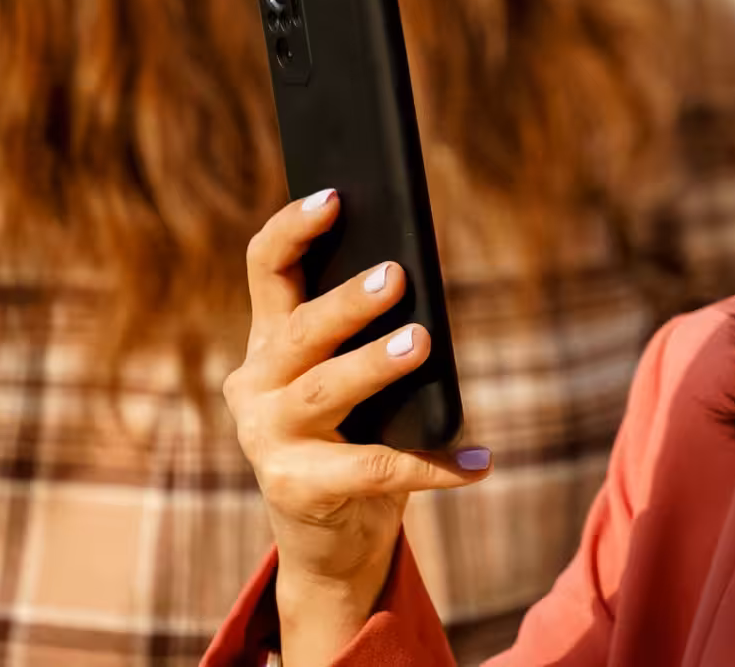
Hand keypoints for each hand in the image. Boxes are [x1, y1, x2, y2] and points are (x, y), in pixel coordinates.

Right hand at [223, 189, 489, 663]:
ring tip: (422, 342)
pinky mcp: (295, 489)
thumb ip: (369, 336)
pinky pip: (375, 469)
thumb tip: (420, 282)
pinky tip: (478, 461)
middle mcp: (256, 384)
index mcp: (269, 341)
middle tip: (398, 275)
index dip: (294, 228)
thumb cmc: (353, 435)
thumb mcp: (354, 379)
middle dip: (348, 301)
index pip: (266, 268)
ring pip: (326, 390)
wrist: (328, 538)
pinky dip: (434, 466)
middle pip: (301, 329)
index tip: (335, 196)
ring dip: (376, 363)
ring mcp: (268, 438)